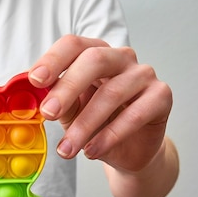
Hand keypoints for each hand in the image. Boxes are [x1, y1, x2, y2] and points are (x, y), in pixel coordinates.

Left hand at [28, 35, 172, 172]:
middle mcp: (121, 58)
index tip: (36, 81)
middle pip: (94, 60)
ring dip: (85, 125)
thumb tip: (38, 99)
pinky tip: (92, 151)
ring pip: (111, 93)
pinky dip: (110, 136)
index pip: (74, 45)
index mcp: (95, 54)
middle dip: (67, 88)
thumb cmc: (98, 124)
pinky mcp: (162, 97)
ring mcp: (144, 75)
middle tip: (48, 114)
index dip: (53, 60)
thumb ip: (58, 101)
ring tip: (67, 149)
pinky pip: (135, 114)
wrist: (129, 150)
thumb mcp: (71, 112)